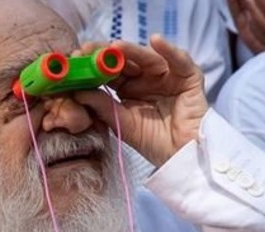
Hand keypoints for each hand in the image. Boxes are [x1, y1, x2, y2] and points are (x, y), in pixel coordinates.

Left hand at [74, 37, 207, 167]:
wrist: (182, 157)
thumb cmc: (153, 142)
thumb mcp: (122, 123)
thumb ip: (102, 107)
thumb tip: (77, 92)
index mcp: (128, 89)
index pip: (110, 72)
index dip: (94, 64)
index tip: (75, 58)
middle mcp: (146, 79)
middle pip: (127, 61)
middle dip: (109, 54)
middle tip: (90, 48)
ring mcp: (167, 76)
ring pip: (148, 58)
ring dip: (132, 51)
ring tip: (116, 46)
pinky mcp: (188, 77)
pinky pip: (179, 60)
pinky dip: (169, 50)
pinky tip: (156, 41)